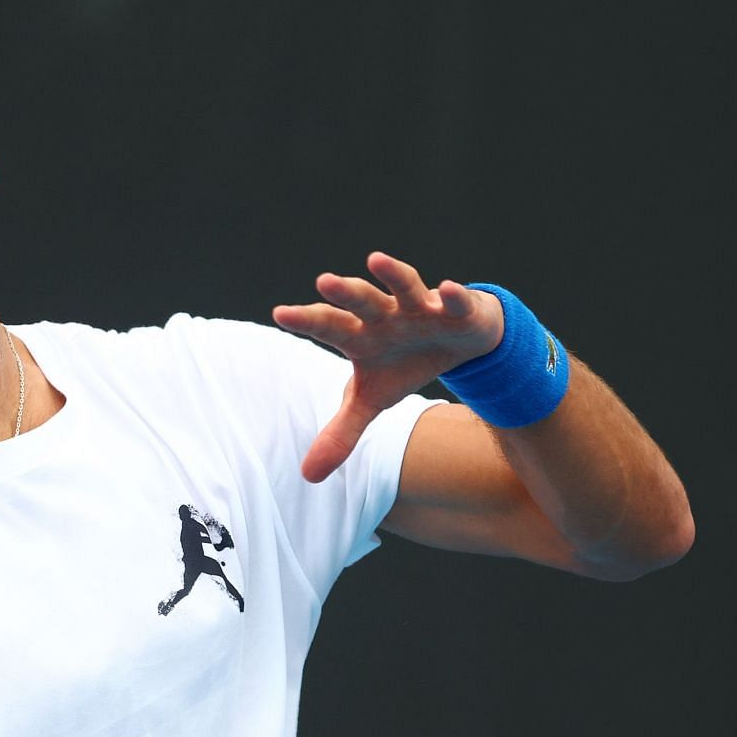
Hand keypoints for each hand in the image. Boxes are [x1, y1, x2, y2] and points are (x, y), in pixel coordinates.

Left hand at [271, 251, 503, 483]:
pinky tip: (448, 289)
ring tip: (375, 260)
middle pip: (361, 301)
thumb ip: (341, 433)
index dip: (305, 320)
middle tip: (322, 282)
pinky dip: (453, 295)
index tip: (279, 313)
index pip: (327, 326)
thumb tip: (307, 476)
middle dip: (344, 292)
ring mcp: (420, 308)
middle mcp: (385, 314)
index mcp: (359, 334)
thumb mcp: (372, 401)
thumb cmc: (403, 363)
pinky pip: (454, 300)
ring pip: (404, 287)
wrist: (456, 344)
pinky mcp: (457, 309)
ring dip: (393, 275)